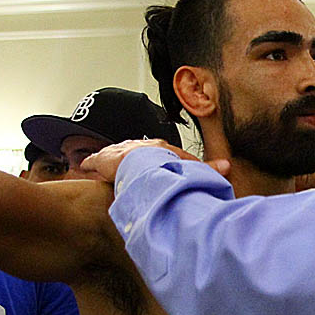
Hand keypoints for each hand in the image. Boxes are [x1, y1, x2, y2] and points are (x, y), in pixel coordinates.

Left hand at [80, 139, 202, 182]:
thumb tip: (229, 167)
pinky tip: (84, 165)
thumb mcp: (190, 167)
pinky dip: (91, 164)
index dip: (156, 156)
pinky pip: (95, 161)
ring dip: (111, 159)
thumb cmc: (166, 166)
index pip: (157, 149)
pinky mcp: (104, 159)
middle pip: (135, 149)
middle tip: (128, 164)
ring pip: (115, 154)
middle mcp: (138, 145)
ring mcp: (120, 151)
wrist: (144, 164)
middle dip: (132, 155)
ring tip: (107, 166)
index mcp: (157, 146)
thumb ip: (208, 168)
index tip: (154, 161)